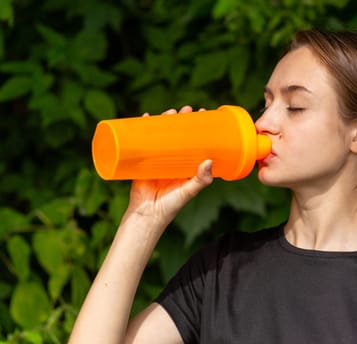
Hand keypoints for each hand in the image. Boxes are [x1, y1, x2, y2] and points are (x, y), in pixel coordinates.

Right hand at [124, 106, 212, 225]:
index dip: (198, 127)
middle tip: (187, 109)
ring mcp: (158, 159)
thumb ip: (200, 180)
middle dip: (182, 119)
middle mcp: (173, 160)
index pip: (195, 140)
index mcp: (187, 165)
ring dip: (164, 120)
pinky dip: (142, 128)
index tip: (203, 113)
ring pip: (161, 135)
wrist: (146, 216)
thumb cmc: (170, 206)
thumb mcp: (188, 192)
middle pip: (178, 134)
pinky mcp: (142, 161)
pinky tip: (145, 116)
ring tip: (169, 111)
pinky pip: (142, 141)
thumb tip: (209, 161)